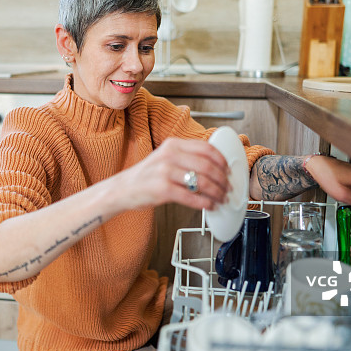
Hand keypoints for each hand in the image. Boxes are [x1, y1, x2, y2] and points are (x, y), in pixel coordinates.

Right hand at [108, 137, 229, 211]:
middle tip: (228, 188)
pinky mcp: (162, 190)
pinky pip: (191, 197)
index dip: (222, 161)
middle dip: (223, 180)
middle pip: (207, 166)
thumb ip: (186, 158)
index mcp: (173, 145)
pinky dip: (204, 203)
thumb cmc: (146, 176)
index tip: (229, 170)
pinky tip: (209, 206)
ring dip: (216, 193)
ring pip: (201, 182)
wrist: (122, 189)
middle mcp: (169, 156)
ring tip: (221, 199)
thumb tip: (215, 168)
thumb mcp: (165, 158)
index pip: (206, 148)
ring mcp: (165, 172)